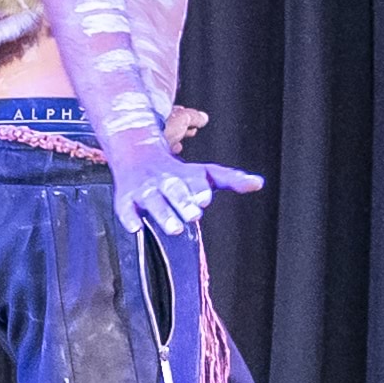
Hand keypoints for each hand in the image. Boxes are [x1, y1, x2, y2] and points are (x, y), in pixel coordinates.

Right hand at [95, 121, 261, 242]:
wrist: (136, 154)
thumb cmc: (176, 172)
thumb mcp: (205, 172)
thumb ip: (231, 179)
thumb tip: (258, 183)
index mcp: (186, 175)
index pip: (194, 181)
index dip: (199, 189)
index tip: (204, 199)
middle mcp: (165, 181)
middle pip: (174, 190)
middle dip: (183, 201)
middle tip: (194, 214)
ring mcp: (145, 190)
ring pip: (153, 201)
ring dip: (163, 214)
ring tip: (174, 228)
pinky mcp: (126, 200)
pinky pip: (125, 209)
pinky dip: (129, 218)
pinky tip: (136, 228)